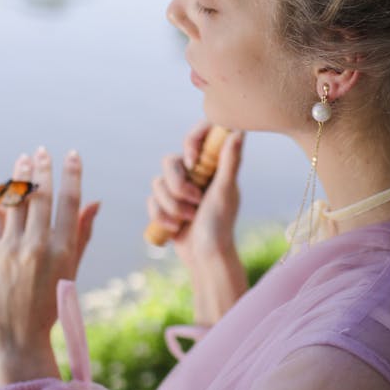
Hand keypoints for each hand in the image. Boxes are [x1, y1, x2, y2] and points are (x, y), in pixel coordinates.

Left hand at [0, 147, 98, 385]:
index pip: (70, 201)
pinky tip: (8, 186)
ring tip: (24, 159)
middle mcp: (38, 246)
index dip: (72, 174)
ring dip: (21, 176)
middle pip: (42, 195)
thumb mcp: (71, 270)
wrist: (15, 337)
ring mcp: (12, 249)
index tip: (71, 155)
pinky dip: (5, 199)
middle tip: (42, 151)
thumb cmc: (48, 305)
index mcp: (64, 251)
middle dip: (43, 169)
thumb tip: (94, 202)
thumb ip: (82, 235)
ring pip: (18, 201)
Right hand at [147, 124, 246, 323]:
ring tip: (188, 218)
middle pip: (170, 161)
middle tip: (195, 201)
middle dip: (178, 185)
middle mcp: (195, 175)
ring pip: (157, 182)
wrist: (205, 257)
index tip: (193, 161)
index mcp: (212, 166)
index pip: (197, 136)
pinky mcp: (165, 206)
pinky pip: (151, 200)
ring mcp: (179, 190)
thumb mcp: (226, 192)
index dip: (190, 143)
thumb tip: (238, 131)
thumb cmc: (220, 225)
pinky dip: (161, 216)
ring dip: (171, 205)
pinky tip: (175, 228)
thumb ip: (230, 161)